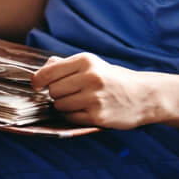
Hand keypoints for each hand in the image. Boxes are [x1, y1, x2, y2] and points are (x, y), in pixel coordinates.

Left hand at [32, 52, 149, 128]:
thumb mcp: (91, 64)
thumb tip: (41, 71)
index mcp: (85, 61)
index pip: (50, 71)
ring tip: (77, 101)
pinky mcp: (98, 116)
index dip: (38, 80)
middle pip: (53, 90)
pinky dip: (72, 115)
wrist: (143, 95)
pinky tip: (84, 110)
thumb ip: (65, 65)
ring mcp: (94, 98)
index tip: (36, 85)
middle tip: (67, 93)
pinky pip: (71, 117)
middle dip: (55, 93)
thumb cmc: (112, 78)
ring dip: (63, 105)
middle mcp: (89, 77)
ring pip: (59, 105)